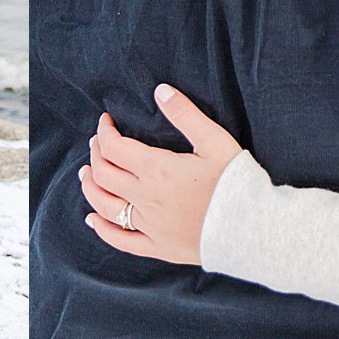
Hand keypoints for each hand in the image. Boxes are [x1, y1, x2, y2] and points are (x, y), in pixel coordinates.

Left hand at [79, 84, 244, 265]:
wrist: (253, 229)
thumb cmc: (236, 183)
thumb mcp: (214, 141)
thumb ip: (185, 115)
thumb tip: (160, 91)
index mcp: (155, 169)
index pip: (114, 147)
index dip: (104, 131)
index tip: (106, 121)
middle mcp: (144, 198)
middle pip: (104, 174)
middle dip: (96, 154)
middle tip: (98, 142)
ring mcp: (149, 225)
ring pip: (105, 205)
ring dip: (90, 187)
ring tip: (85, 174)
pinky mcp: (158, 247)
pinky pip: (121, 241)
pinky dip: (102, 229)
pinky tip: (92, 220)